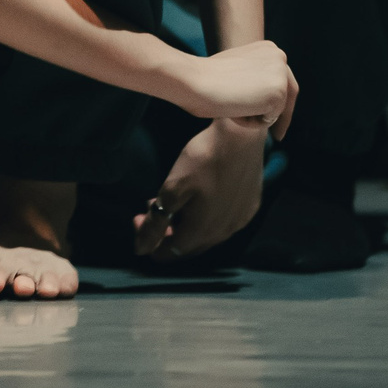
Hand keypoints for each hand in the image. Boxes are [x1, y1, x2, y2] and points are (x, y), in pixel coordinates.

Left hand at [135, 117, 265, 261]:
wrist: (242, 135)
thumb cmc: (202, 160)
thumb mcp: (172, 189)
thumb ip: (156, 222)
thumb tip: (141, 250)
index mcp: (202, 233)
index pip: (170, 253)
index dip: (150, 242)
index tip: (137, 219)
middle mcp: (223, 234)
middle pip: (188, 246)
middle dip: (166, 232)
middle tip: (151, 207)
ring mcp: (240, 221)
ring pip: (206, 235)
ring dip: (185, 224)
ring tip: (173, 201)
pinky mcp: (250, 207)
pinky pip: (222, 222)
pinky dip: (205, 217)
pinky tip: (200, 199)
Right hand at [173, 39, 296, 133]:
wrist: (196, 80)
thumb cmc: (204, 78)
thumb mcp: (234, 71)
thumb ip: (251, 78)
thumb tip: (259, 96)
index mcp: (268, 48)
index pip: (283, 79)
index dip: (281, 101)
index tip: (275, 118)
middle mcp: (279, 56)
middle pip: (290, 94)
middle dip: (283, 116)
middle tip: (278, 137)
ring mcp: (281, 74)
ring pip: (276, 110)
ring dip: (256, 117)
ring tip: (231, 108)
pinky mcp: (279, 93)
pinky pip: (269, 120)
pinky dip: (252, 123)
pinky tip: (235, 110)